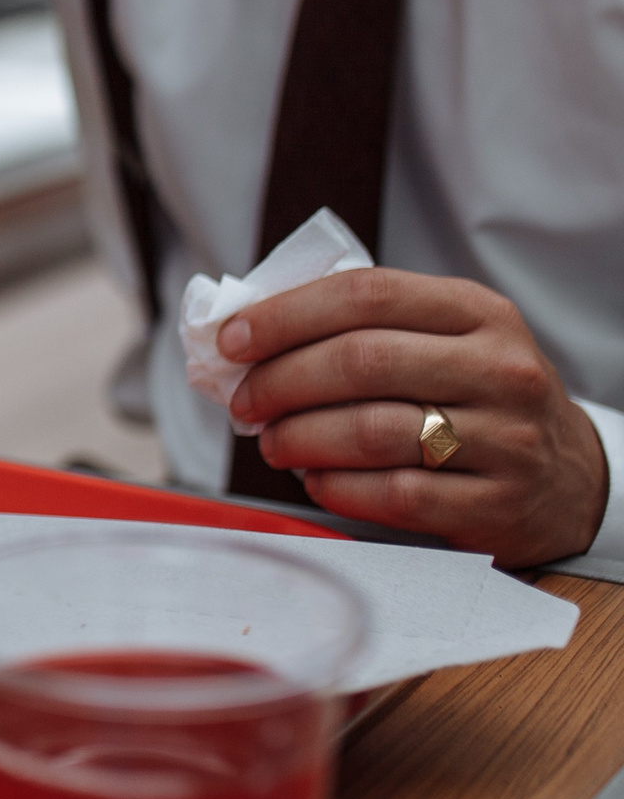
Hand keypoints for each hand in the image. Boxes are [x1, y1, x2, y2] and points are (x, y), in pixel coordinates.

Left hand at [222, 269, 611, 565]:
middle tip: (243, 401)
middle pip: (362, 361)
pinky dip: (337, 487)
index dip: (286, 315)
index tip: (232, 340)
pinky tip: (316, 479)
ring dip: (300, 437)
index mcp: (477, 311)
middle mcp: (499, 369)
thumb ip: (361, 327)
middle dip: (281, 380)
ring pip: (373, 430)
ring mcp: (505, 439)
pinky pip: (395, 495)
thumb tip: (247, 334)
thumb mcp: (443, 340)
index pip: (366, 294)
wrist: (568, 477)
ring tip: (272, 443)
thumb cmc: (474, 397)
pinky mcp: (496, 503)